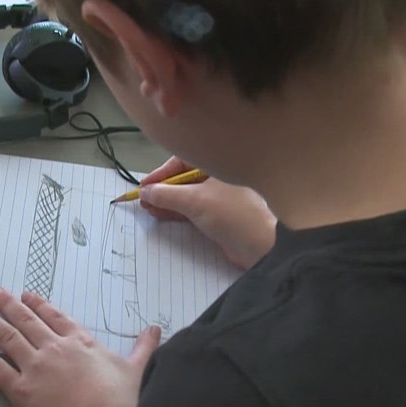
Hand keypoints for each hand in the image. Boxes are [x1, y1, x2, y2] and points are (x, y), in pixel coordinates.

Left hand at [0, 287, 159, 406]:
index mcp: (80, 342)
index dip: (39, 305)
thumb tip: (155, 329)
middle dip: (9, 303)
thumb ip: (144, 347)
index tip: (28, 295)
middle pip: (26, 320)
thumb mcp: (137, 368)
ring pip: (7, 336)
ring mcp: (34, 366)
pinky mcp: (20, 388)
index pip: (55, 317)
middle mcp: (54, 347)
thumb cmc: (120, 400)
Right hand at [139, 156, 276, 269]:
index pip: (184, 160)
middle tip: (144, 198)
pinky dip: (178, 210)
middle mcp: (222, 175)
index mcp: (221, 162)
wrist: (261, 245)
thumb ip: (166, 194)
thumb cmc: (231, 213)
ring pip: (188, 194)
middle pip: (185, 177)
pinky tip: (161, 214)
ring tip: (148, 208)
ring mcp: (222, 195)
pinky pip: (194, 208)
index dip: (162, 173)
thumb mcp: (194, 200)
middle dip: (162, 188)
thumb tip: (145, 191)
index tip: (144, 185)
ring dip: (167, 201)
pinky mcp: (221, 214)